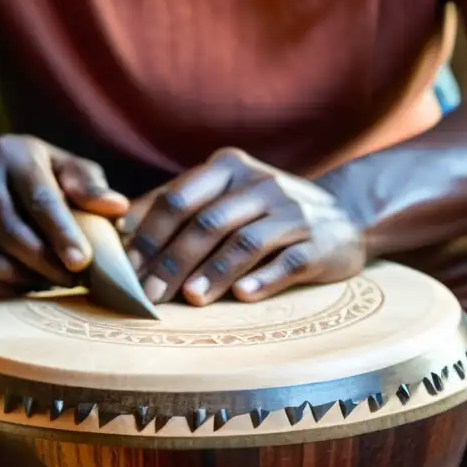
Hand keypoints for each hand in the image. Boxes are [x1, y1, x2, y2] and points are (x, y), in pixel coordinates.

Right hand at [0, 135, 128, 299]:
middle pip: (10, 236)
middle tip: (72, 282)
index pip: (38, 200)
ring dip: (20, 284)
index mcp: (8, 154)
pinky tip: (15, 292)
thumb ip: (89, 186)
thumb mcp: (63, 167)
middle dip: (46, 266)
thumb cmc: (33, 176)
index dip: (62, 234)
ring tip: (46, 285)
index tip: (82, 263)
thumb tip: (117, 208)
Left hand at [122, 148, 365, 305]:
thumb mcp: (225, 197)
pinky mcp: (320, 243)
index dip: (149, 236)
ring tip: (189, 298)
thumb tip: (120, 231)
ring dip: (213, 271)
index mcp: (229, 168)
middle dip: (172, 261)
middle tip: (149, 296)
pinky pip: (288, 261)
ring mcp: (293, 212)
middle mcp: (261, 183)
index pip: (178, 199)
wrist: (347, 216)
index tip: (125, 272)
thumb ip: (180, 207)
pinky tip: (243, 296)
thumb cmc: (266, 213)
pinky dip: (264, 279)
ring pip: (245, 241)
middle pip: (207, 222)